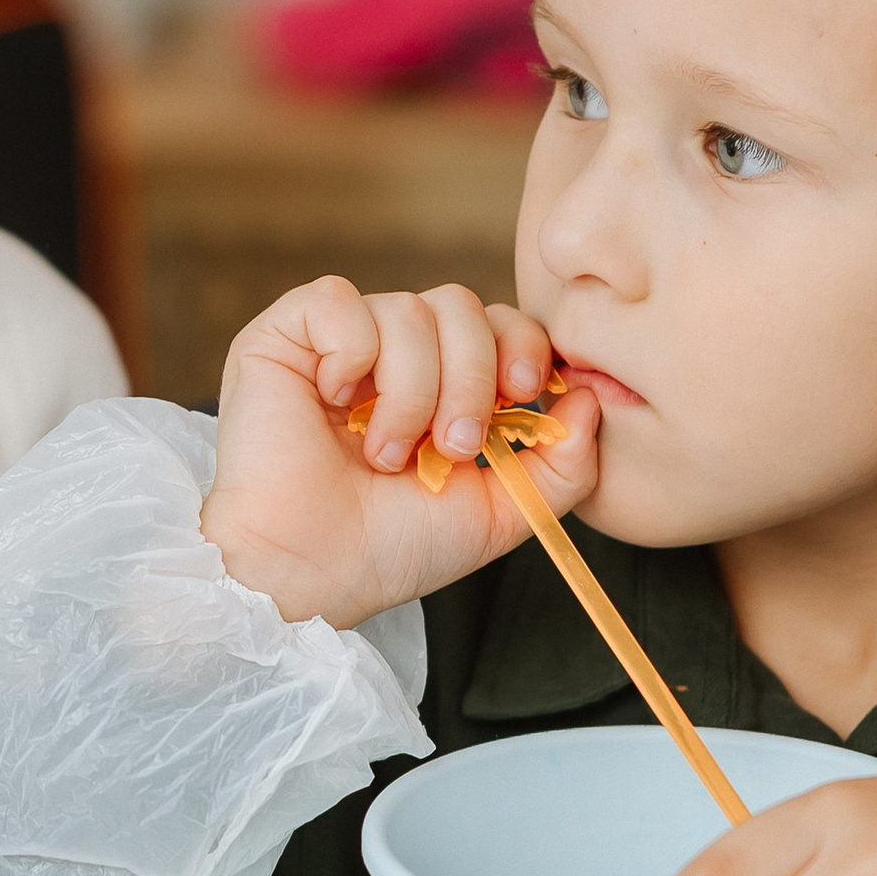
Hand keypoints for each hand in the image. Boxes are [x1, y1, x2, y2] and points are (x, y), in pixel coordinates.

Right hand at [200, 277, 600, 631]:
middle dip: (474, 378)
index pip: (500, 322)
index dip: (522, 346)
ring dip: (412, 392)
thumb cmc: (391, 548)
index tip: (523, 394)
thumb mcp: (500, 512)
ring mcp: (339, 341)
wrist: (309, 574)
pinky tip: (333, 405)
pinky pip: (338, 300)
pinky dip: (351, 356)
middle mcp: (394, 354)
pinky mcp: (285, 334)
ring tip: (387, 453)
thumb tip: (591, 398)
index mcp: (442, 384)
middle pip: (462, 304)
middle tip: (451, 446)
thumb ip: (562, 464)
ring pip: (408, 309)